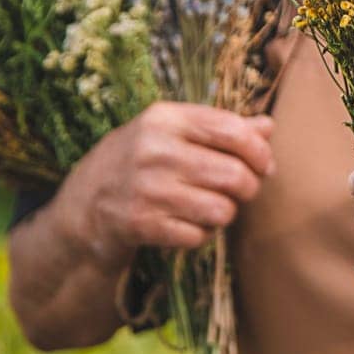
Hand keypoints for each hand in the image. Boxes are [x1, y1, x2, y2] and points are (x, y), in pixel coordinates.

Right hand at [56, 102, 275, 272]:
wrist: (85, 202)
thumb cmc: (140, 159)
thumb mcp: (172, 132)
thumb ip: (221, 127)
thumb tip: (268, 127)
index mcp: (165, 118)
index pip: (233, 131)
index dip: (259, 151)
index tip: (264, 164)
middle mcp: (155, 150)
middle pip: (234, 174)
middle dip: (248, 187)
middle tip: (242, 191)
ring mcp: (146, 189)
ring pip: (221, 209)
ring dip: (226, 213)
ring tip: (213, 208)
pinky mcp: (141, 224)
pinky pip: (198, 236)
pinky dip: (202, 234)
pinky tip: (189, 224)